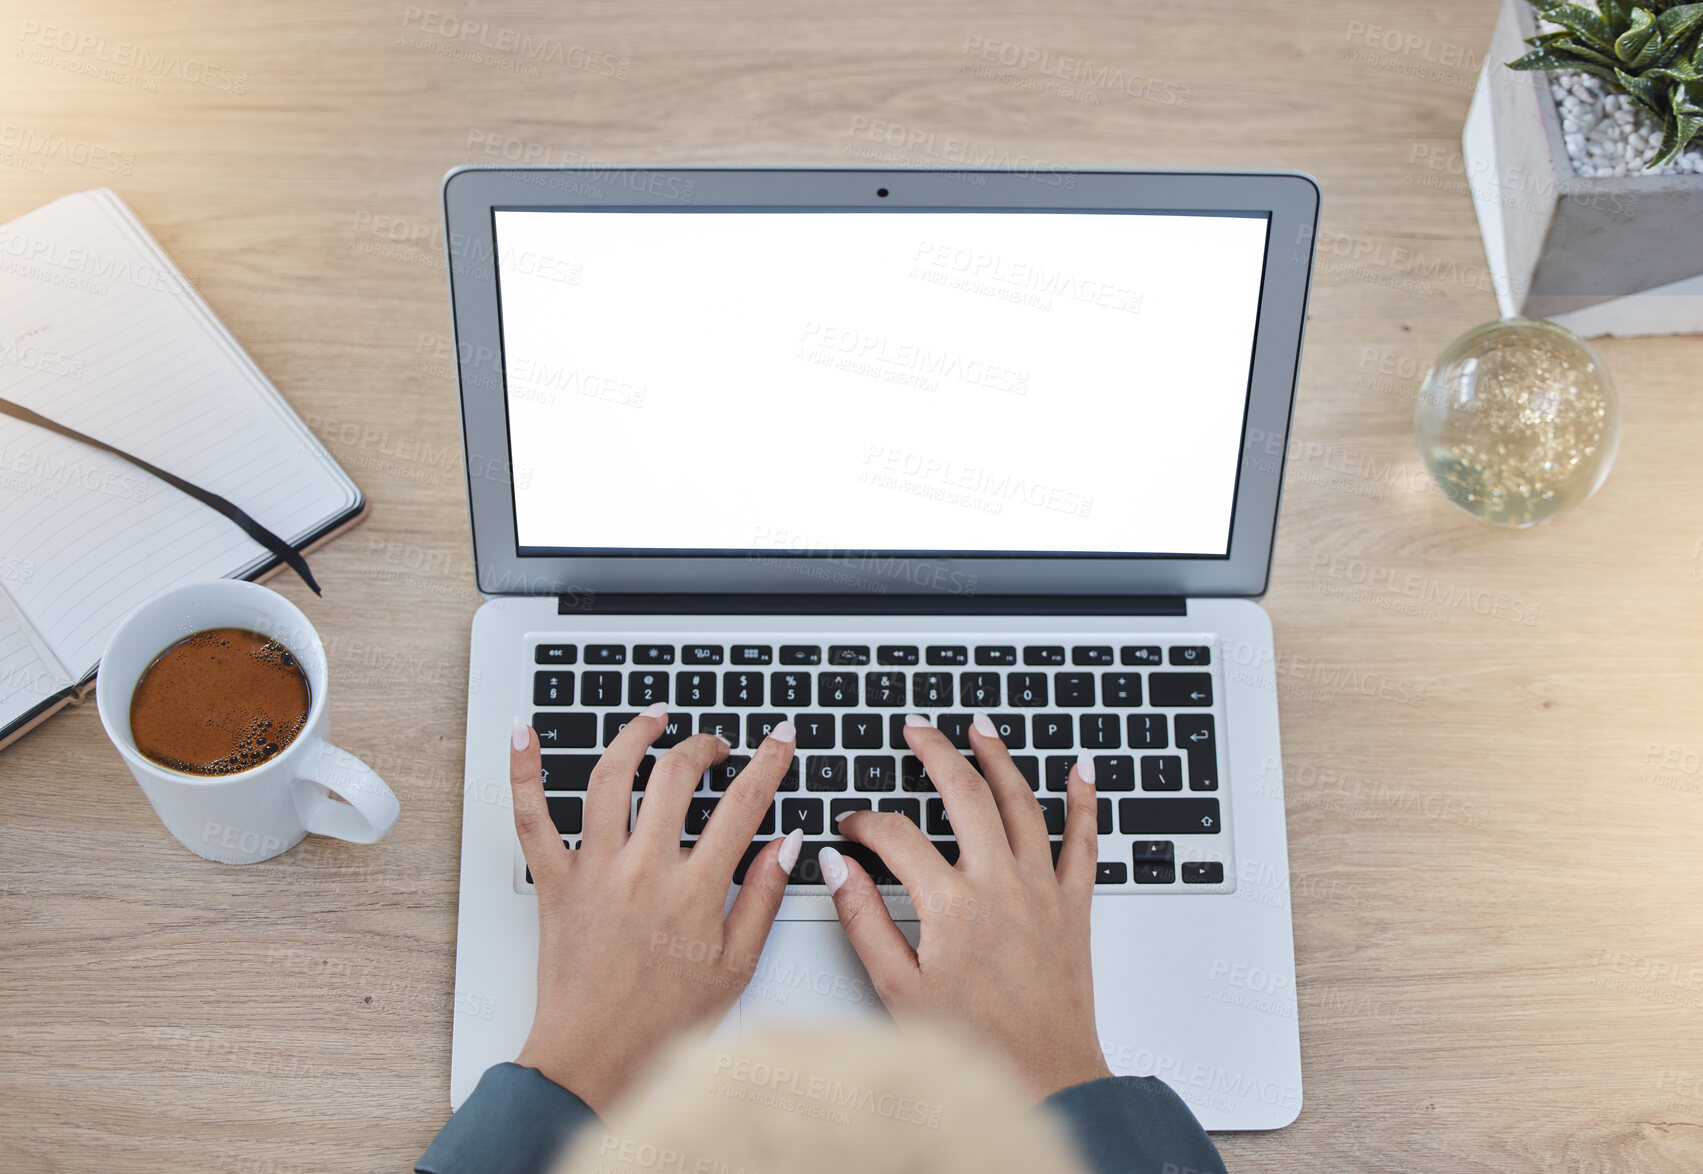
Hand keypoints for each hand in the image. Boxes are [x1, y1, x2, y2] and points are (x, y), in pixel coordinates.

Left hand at [508, 706, 801, 1111]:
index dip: (769, 761)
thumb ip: (763, 897)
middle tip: (716, 746)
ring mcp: (594, 870)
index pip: (744, 804)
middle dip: (703, 746)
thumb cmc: (662, 1024)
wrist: (593, 1059)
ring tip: (653, 720)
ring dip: (634, 736)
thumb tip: (787, 843)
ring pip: (610, 778)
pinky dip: (523, 771)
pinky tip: (523, 734)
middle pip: (676, 776)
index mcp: (695, 890)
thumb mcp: (736, 966)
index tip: (780, 738)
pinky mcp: (553, 882)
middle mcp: (644, 870)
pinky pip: (530, 818)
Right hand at [826, 712, 1111, 1101]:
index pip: (897, 836)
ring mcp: (1042, 890)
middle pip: (965, 794)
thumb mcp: (896, 988)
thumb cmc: (974, 1046)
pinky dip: (1084, 801)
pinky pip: (1083, 841)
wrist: (1045, 1077)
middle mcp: (1001, 885)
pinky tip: (1081, 770)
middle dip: (936, 753)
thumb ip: (863, 919)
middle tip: (917, 729)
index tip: (851, 826)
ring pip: (1022, 803)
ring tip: (980, 728)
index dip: (866, 822)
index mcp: (951, 905)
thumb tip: (836, 866)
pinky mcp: (1074, 905)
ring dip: (1000, 758)